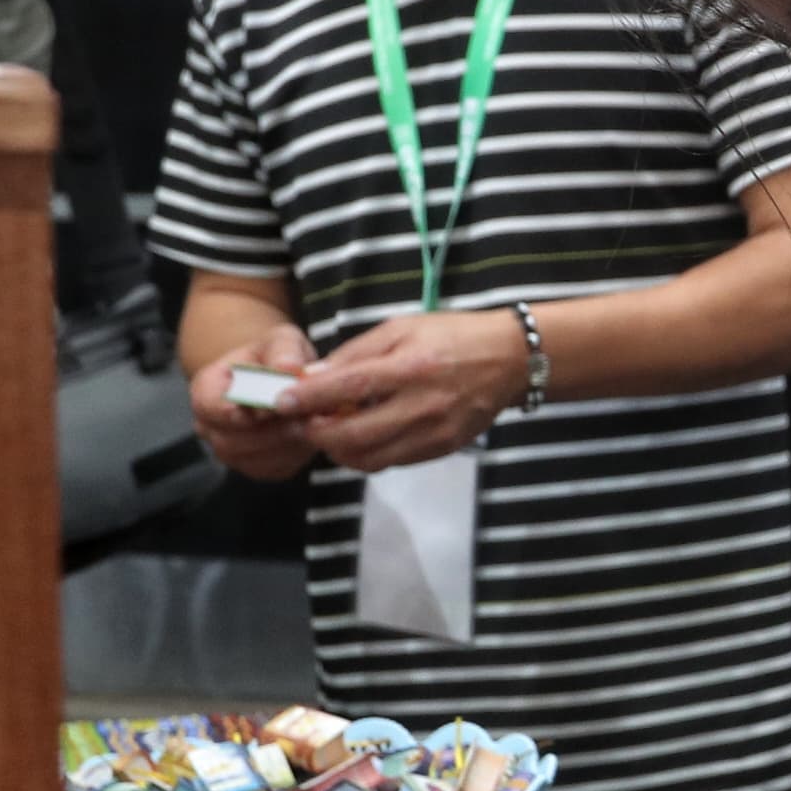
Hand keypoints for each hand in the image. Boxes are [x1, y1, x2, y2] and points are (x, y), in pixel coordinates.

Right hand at [187, 321, 315, 479]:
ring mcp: (233, 450)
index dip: (235, 412)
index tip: (264, 410)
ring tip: (312, 421)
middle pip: (231, 441)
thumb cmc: (276, 357)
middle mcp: (212, 425)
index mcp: (206, 390)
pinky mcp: (259, 467)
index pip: (208, 407)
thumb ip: (283, 350)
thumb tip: (288, 368)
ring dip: (287, 442)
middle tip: (303, 416)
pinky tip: (311, 433)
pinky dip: (296, 454)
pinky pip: (275, 468)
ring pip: (254, 459)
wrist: (286, 379)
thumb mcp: (281, 340)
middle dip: (270, 430)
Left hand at [294, 310, 520, 472]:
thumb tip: (312, 377)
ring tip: (329, 430)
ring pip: (368, 458)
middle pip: (352, 436)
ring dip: (338, 449)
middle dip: (316, 433)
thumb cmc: (452, 335)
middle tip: (301, 422)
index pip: (346, 389)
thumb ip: (355, 354)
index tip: (279, 402)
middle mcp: (421, 405)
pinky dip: (366, 453)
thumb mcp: (401, 328)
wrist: (510, 360)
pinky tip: (361, 435)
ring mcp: (433, 433)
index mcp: (409, 367)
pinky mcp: (441, 449)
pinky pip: (391, 462)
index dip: (307, 399)